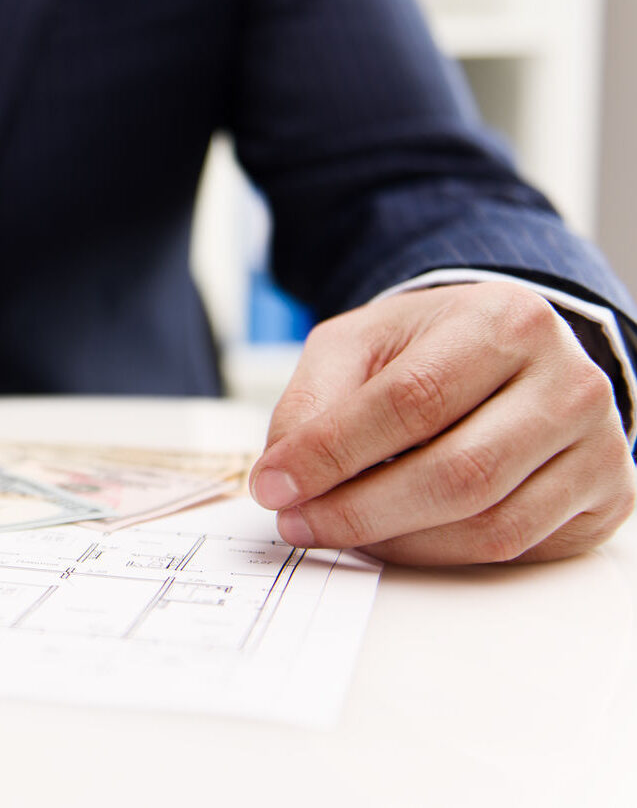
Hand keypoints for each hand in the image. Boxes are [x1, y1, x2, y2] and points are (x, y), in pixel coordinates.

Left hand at [250, 282, 635, 564]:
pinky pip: (514, 549)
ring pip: (488, 524)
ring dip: (395, 542)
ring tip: (334, 529)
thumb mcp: (358, 344)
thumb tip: (282, 472)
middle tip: (296, 522)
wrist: (510, 356)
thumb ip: (313, 398)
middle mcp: (569, 383)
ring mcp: (597, 446)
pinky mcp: (604, 500)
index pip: (412, 400)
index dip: (333, 451)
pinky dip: (438, 555)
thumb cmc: (427, 349)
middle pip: (457, 473)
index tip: (273, 484)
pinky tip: (393, 539)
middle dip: (359, 510)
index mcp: (506, 322)